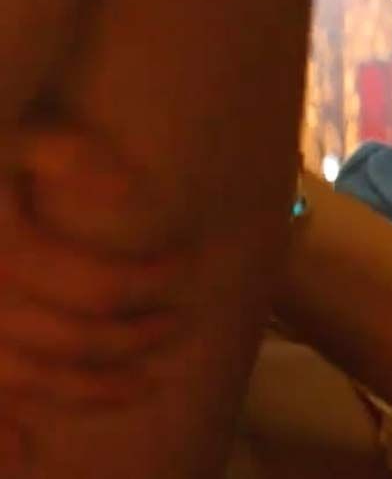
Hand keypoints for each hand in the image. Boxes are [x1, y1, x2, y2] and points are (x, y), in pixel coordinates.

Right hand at [0, 131, 180, 411]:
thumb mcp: (18, 132)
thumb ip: (67, 153)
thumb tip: (129, 187)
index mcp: (3, 250)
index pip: (90, 284)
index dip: (145, 283)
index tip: (185, 267)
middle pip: (65, 341)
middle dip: (128, 342)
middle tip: (174, 327)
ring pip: (26, 378)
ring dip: (86, 391)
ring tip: (142, 385)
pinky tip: (26, 452)